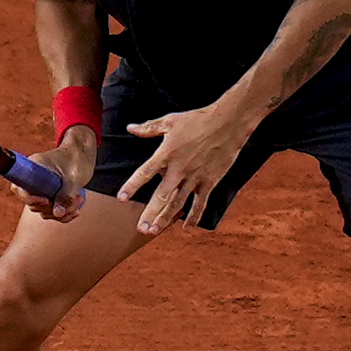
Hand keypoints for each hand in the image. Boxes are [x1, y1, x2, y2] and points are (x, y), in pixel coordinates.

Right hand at [26, 129, 94, 225]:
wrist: (82, 153)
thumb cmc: (77, 159)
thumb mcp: (74, 178)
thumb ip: (65, 196)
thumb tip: (57, 214)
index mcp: (32, 168)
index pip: (19, 188)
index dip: (30, 199)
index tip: (47, 201)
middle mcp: (32, 180)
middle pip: (33, 204)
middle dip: (54, 208)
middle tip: (74, 201)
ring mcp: (40, 189)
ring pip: (43, 210)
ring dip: (62, 212)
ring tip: (79, 200)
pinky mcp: (48, 195)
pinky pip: (50, 211)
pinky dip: (63, 214)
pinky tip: (76, 209)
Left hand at [118, 103, 253, 235]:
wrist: (229, 123)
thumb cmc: (198, 119)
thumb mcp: (170, 121)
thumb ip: (149, 128)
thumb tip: (130, 128)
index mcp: (166, 154)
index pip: (145, 173)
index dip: (132, 186)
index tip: (121, 198)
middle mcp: (179, 169)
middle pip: (161, 196)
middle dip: (150, 213)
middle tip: (140, 229)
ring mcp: (195, 177)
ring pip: (178, 203)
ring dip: (166, 218)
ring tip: (154, 231)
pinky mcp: (210, 181)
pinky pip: (200, 202)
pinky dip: (194, 216)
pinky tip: (186, 228)